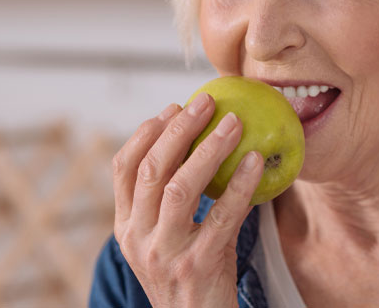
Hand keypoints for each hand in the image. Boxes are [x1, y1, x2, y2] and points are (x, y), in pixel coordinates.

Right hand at [112, 93, 263, 307]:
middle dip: (177, 129)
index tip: (171, 108)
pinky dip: (240, 184)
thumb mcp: (165, 239)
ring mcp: (166, 252)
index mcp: (126, 227)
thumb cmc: (189, 275)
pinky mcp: (198, 265)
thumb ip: (169, 200)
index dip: (146, 133)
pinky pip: (222, 215)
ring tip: (233, 124)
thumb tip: (199, 141)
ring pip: (180, 188)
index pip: (123, 169)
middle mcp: (138, 238)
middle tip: (205, 103)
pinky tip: (255, 161)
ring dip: (208, 149)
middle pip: (152, 170)